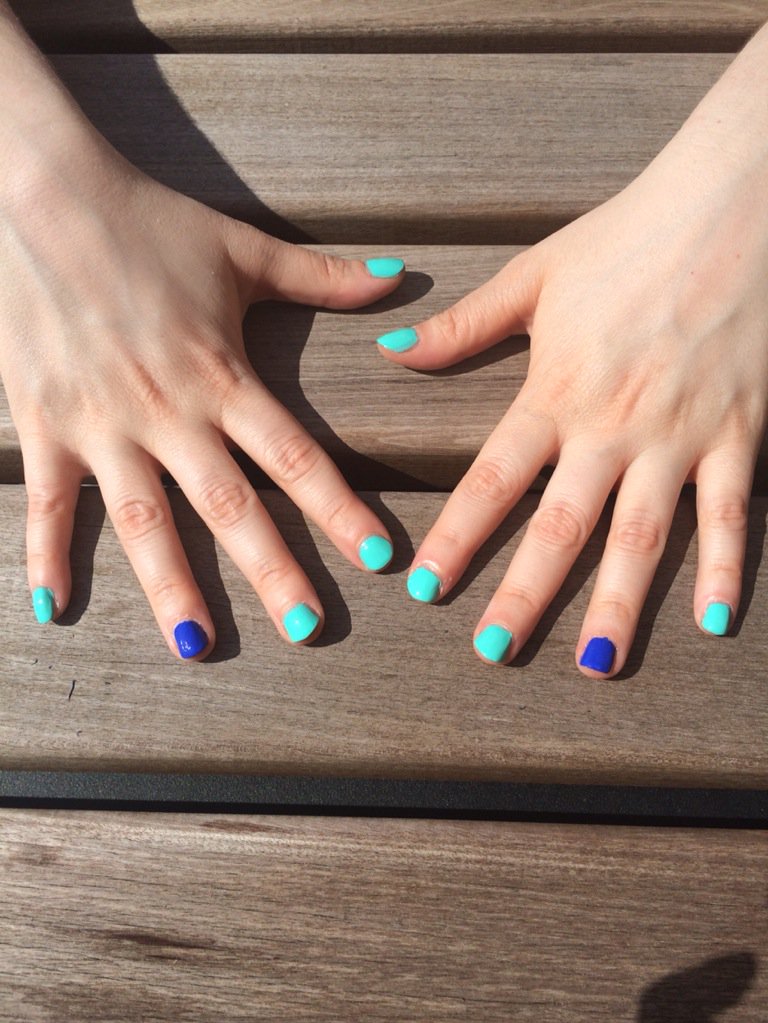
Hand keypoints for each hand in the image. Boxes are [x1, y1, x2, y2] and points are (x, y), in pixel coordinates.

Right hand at [0, 129, 404, 657]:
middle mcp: (168, 411)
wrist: (37, 193)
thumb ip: (323, 276)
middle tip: (308, 630)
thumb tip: (400, 277)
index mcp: (223, 374)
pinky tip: (54, 608)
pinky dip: (47, 555)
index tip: (377, 559)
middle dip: (272, 571)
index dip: (339, 509)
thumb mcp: (242, 247)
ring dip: (171, 586)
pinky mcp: (46, 424)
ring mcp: (103, 424)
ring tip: (196, 644)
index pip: (294, 455)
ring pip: (145, 520)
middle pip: (230, 505)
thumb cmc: (147, 221)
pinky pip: (50, 502)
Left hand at [377, 128, 767, 676]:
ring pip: (643, 539)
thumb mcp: (535, 276)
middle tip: (493, 651)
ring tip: (593, 665)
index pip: (493, 478)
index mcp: (556, 390)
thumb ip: (463, 326)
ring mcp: (680, 436)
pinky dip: (726, 569)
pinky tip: (716, 626)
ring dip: (618, 607)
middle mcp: (613, 427)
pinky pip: (730, 514)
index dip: (457, 536)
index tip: (426, 589)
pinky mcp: (740, 433)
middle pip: (561, 527)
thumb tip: (391, 351)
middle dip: (525, 594)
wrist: (737, 203)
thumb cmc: (629, 236)